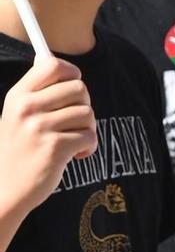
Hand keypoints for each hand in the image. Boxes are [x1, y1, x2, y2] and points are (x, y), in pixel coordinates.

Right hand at [0, 57, 95, 215]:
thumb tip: (53, 62)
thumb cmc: (18, 150)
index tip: (73, 83)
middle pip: (79, 88)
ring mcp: (40, 128)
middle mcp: (27, 108)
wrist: (6, 189)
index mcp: (18, 96)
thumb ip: (37, 92)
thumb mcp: (17, 115)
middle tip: (73, 121)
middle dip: (83, 105)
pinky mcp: (55, 147)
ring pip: (87, 113)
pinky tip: (73, 155)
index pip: (52, 65)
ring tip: (70, 141)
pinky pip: (90, 136)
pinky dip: (88, 147)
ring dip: (86, 129)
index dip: (71, 72)